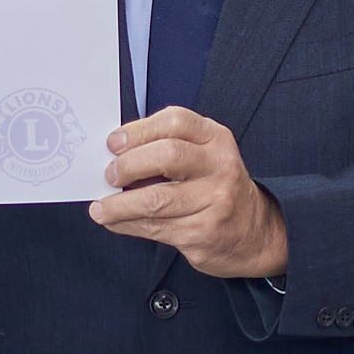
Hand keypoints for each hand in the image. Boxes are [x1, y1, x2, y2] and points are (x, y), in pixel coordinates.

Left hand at [85, 108, 288, 280]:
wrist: (253, 232)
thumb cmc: (215, 187)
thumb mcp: (203, 156)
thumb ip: (165, 147)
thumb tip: (112, 156)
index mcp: (216, 139)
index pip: (174, 122)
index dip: (138, 131)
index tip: (113, 143)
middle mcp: (220, 166)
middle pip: (166, 156)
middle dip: (128, 165)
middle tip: (109, 175)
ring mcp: (215, 201)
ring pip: (156, 199)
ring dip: (119, 205)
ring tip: (100, 208)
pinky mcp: (204, 232)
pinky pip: (155, 227)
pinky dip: (127, 225)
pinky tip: (115, 221)